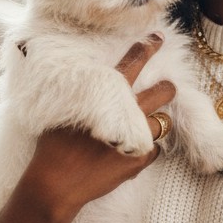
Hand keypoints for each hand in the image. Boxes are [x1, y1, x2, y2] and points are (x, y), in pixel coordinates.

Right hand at [0, 35, 175, 222]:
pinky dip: (147, 149)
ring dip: (159, 121)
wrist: (57, 183)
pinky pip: (155, 149)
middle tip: (168, 87)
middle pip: (163, 91)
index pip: (134, 62)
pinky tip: (132, 152)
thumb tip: (88, 87)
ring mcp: (138, 137)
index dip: (148, 47)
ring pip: (165, 121)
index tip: (158, 38)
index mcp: (108, 95)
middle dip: (168, 88)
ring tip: (151, 125)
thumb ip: (84, 98)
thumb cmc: (54, 146)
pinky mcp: (140, 160)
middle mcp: (128, 112)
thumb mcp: (65, 110)